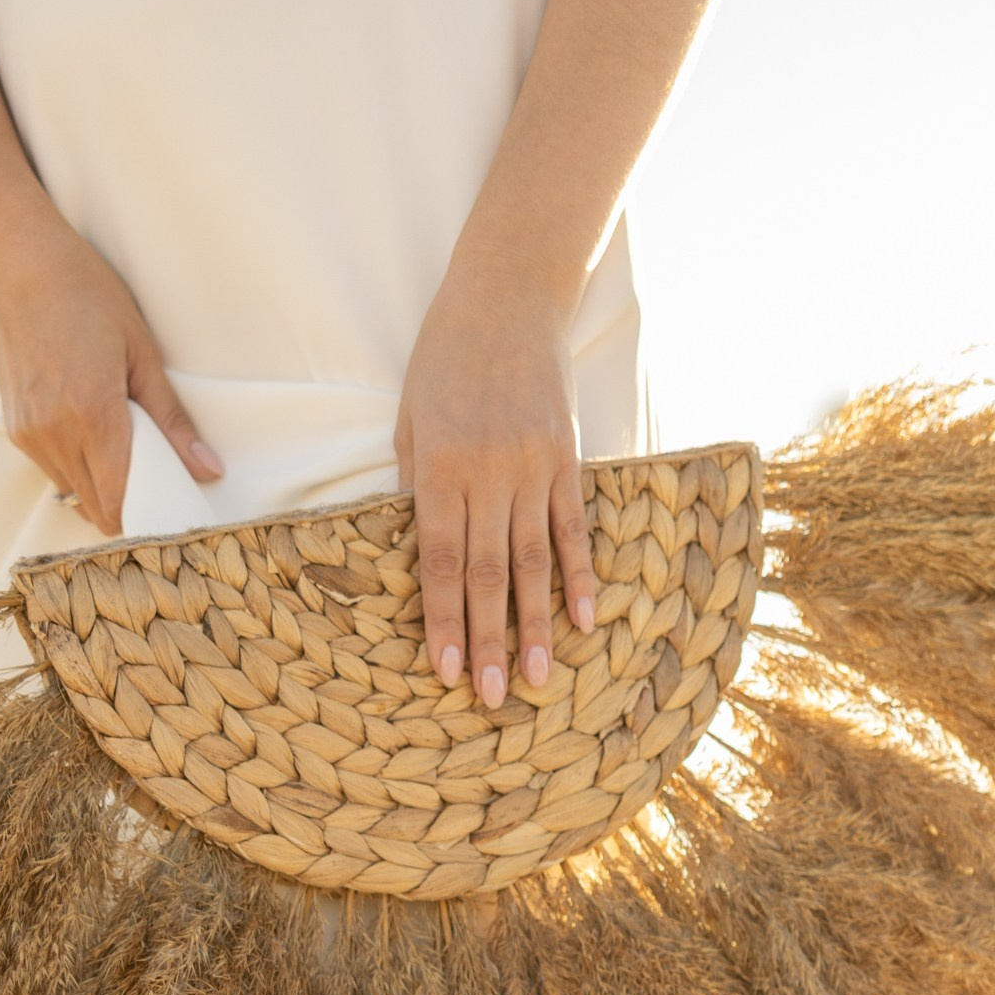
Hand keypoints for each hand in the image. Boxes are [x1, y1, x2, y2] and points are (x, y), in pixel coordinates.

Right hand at [0, 219, 220, 534]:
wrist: (18, 264)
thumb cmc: (85, 294)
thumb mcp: (142, 352)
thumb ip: (173, 421)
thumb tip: (208, 470)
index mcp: (93, 417)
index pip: (121, 504)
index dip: (147, 520)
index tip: (170, 513)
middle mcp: (55, 434)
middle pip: (97, 511)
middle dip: (129, 512)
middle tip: (155, 491)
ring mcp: (30, 435)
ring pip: (74, 495)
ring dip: (101, 492)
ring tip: (123, 458)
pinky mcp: (15, 429)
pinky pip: (53, 472)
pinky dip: (77, 471)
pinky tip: (90, 438)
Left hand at [394, 261, 596, 705]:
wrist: (509, 295)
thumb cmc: (445, 356)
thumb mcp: (410, 416)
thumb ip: (414, 482)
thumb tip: (416, 549)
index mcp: (441, 467)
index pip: (441, 561)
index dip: (443, 621)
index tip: (444, 672)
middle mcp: (490, 473)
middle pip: (488, 574)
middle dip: (489, 641)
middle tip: (493, 699)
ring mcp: (533, 468)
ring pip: (535, 562)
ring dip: (538, 625)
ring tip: (541, 679)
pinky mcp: (566, 458)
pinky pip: (574, 528)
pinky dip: (580, 576)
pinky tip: (585, 620)